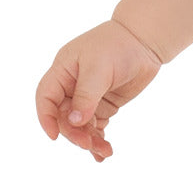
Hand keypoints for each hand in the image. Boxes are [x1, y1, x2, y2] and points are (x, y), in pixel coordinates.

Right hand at [35, 20, 162, 161]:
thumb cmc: (119, 46)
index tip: (54, 137)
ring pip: (80, 124)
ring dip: (88, 139)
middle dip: (74, 133)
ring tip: (104, 151)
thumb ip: (86, 96)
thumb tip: (74, 122)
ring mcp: (88, 96)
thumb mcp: (99, 69)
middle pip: (64, 116)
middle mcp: (72, 85)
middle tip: (88, 144)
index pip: (46, 98)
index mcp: (63, 71)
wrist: (146, 41)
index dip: (46, 118)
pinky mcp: (104, 104)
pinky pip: (95, 125)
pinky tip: (103, 152)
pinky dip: (98, 138)